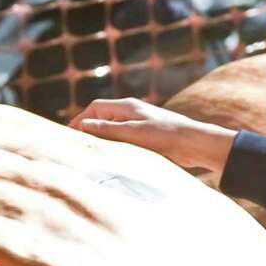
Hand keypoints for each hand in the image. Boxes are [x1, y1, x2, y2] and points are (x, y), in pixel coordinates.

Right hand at [68, 98, 236, 178]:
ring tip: (92, 155)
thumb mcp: (134, 133)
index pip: (95, 108)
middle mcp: (132, 113)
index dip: (81, 120)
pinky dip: (116, 147)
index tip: (70, 135)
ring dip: (103, 140)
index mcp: (127, 106)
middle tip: (78, 147)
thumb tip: (84, 127)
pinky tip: (114, 159)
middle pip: (103, 118)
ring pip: (114, 130)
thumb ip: (109, 130)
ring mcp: (141, 124)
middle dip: (89, 130)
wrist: (195, 143)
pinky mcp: (149, 137)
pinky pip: (126, 140)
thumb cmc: (167, 136)